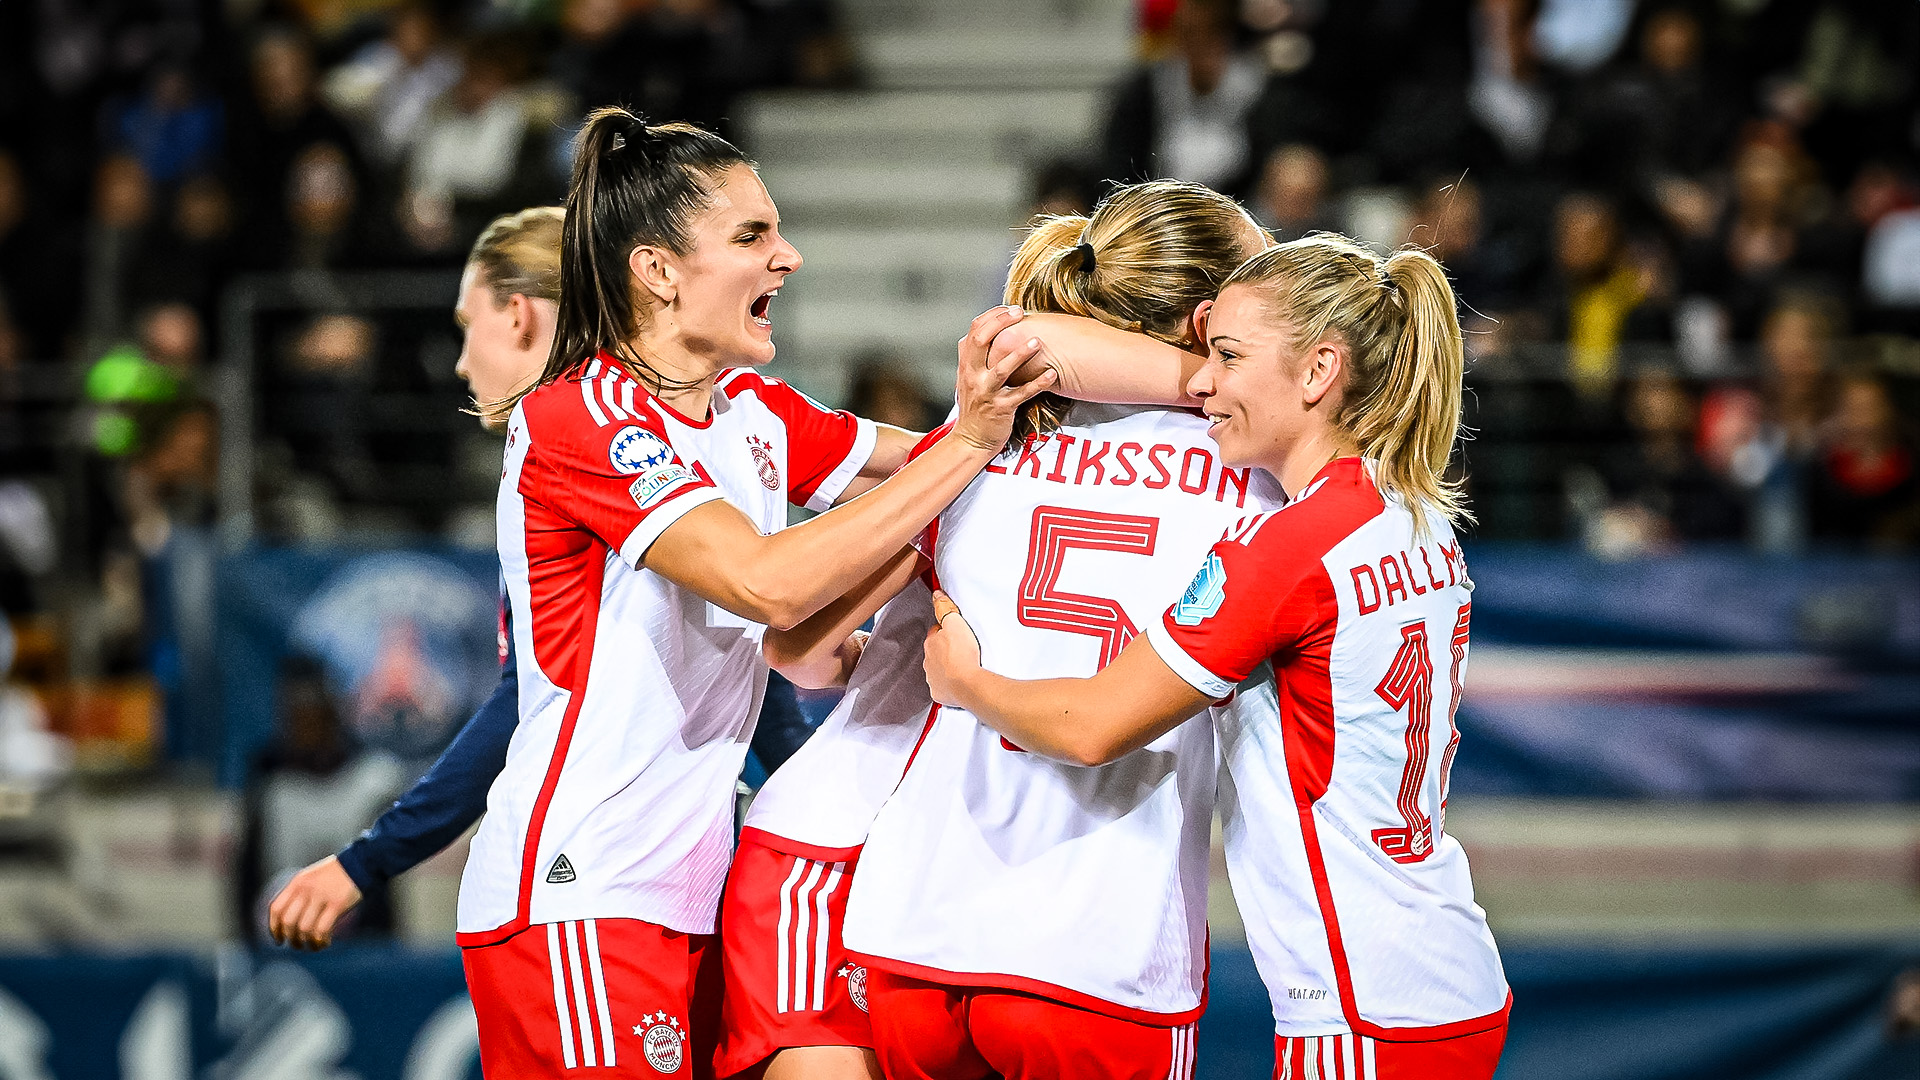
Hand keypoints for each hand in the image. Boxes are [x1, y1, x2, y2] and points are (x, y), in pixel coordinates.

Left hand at [268, 855, 362, 949]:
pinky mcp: (337, 904)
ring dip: (307, 942)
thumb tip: (290, 922)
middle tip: (298, 945)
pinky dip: (321, 940)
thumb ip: (299, 894)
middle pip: (289, 921)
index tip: (279, 940)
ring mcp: (321, 896)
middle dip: (291, 938)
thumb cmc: (336, 874)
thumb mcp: (311, 878)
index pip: (276, 909)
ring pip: (305, 928)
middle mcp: (306, 890)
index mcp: (297, 883)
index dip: (274, 928)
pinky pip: (322, 929)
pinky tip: (325, 943)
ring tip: (314, 946)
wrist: (360, 863)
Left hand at [922, 590, 981, 705]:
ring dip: (947, 667)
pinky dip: (949, 685)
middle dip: (945, 651)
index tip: (955, 633)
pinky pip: (942, 687)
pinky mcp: (939, 694)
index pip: (935, 633)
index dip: (945, 632)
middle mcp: (927, 662)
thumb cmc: (962, 654)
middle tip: (962, 650)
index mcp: (930, 644)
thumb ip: (944, 608)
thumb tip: (936, 595)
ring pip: (937, 670)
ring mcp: (932, 679)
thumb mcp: (955, 623)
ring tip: (963, 666)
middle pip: (935, 652)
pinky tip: (959, 682)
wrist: (967, 684)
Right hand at [952, 306, 1057, 451]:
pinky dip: (1038, 383)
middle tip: (1020, 313)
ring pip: (1001, 368)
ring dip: (1020, 353)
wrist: (971, 440)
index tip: (1011, 308)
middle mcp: (973, 375)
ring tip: (1037, 341)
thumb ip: (977, 356)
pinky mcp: (1001, 409)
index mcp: (966, 364)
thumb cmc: (976, 406)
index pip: (974, 330)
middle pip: (981, 340)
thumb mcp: (968, 377)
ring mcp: (986, 392)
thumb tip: (991, 330)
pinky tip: (1052, 375)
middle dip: (1001, 323)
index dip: (993, 315)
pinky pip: (1021, 394)